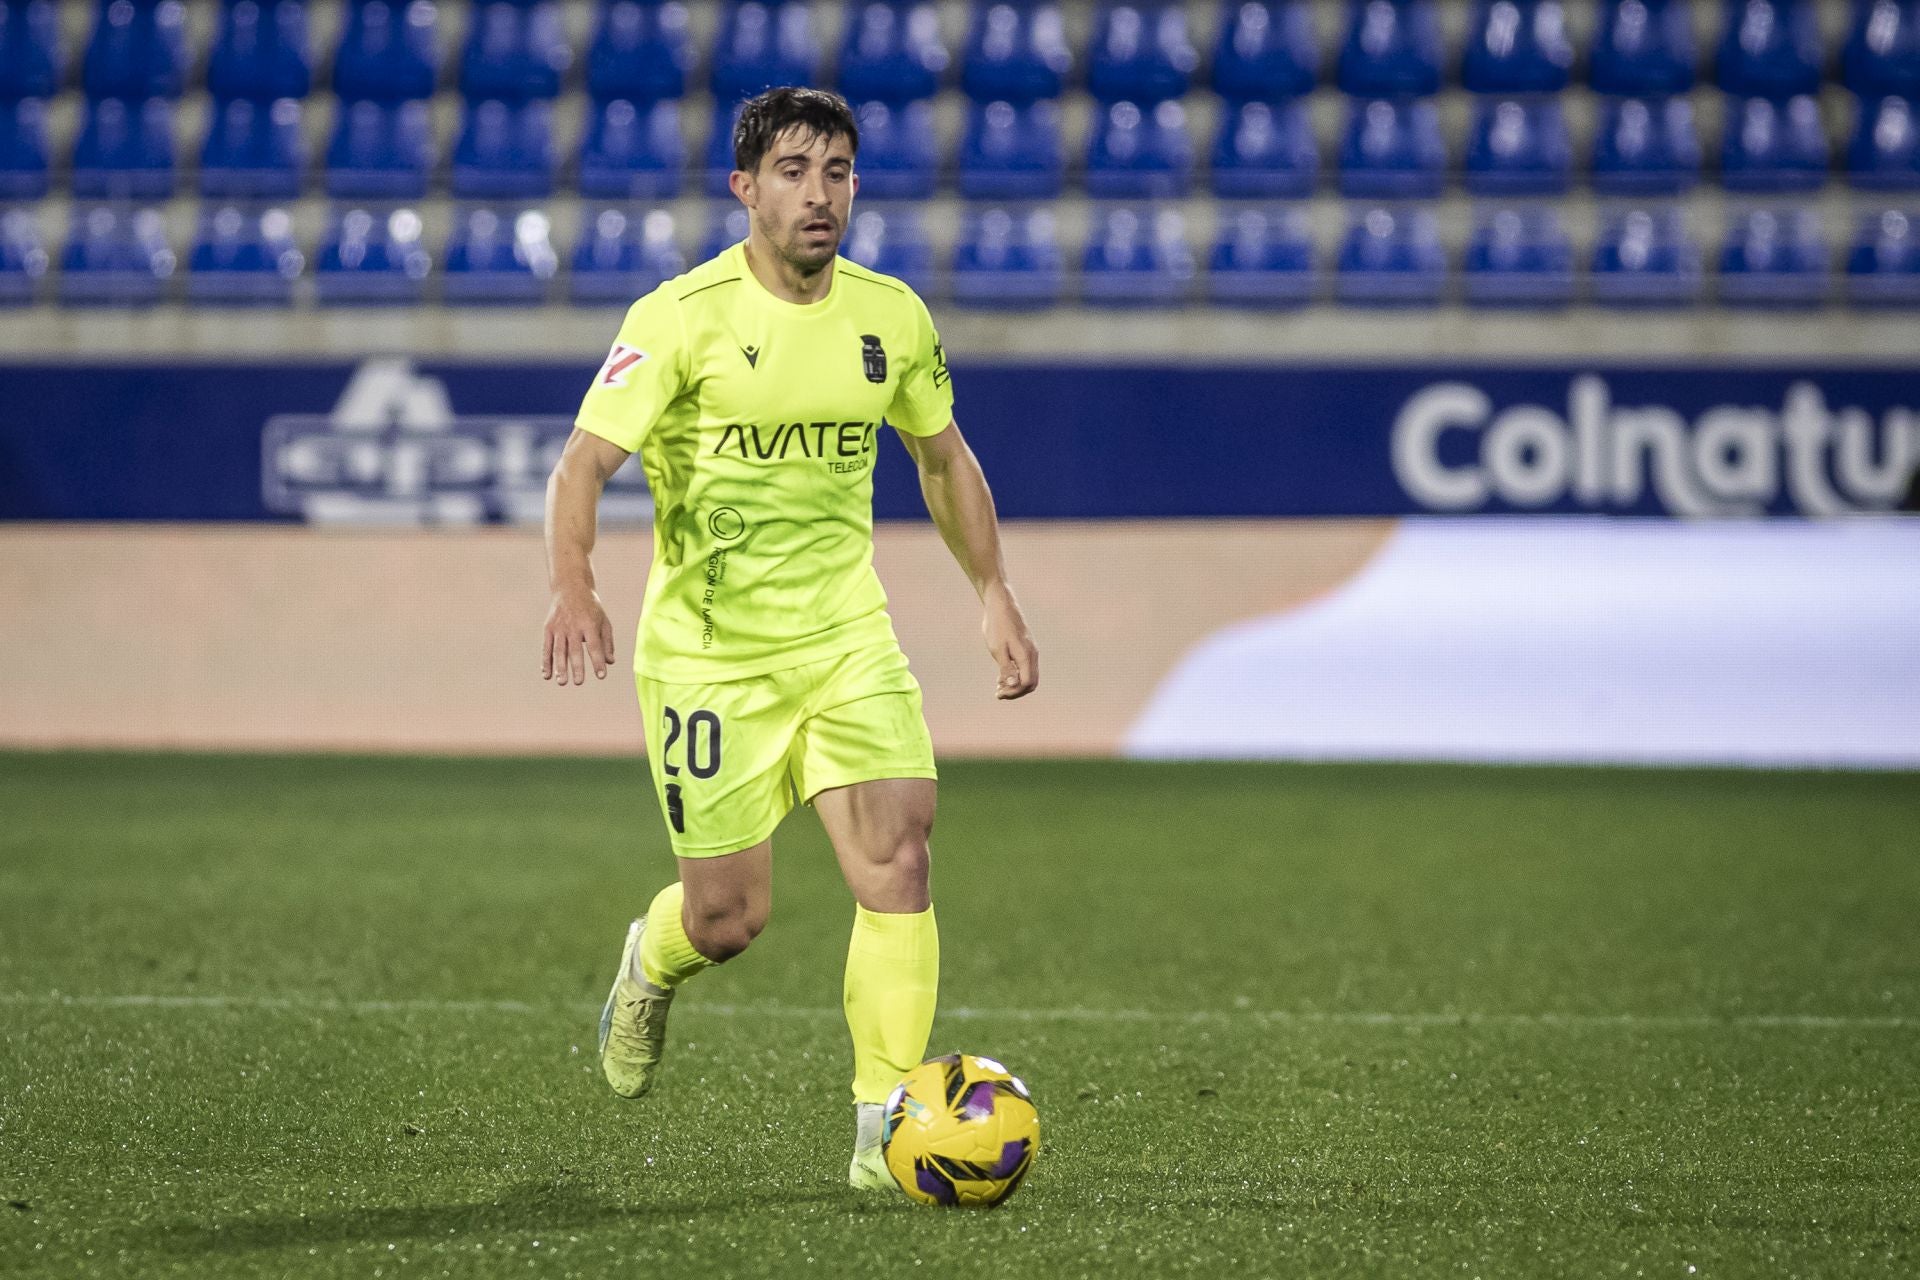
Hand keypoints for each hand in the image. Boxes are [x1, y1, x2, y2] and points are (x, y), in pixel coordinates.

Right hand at [542, 587, 616, 685]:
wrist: (570, 588)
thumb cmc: (591, 608)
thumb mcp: (603, 621)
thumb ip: (607, 642)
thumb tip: (610, 662)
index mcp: (589, 624)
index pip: (594, 646)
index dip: (598, 661)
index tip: (601, 675)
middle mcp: (573, 626)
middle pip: (575, 649)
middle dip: (577, 667)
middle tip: (579, 682)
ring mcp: (559, 627)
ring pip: (559, 650)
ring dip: (560, 667)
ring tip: (562, 682)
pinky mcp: (548, 628)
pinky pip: (546, 647)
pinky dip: (545, 661)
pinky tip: (547, 675)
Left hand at [983, 582, 1037, 699]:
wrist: (1001, 604)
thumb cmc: (997, 625)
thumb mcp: (997, 649)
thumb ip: (1006, 668)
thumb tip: (1013, 684)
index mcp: (1026, 655)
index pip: (1026, 683)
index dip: (1014, 692)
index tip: (998, 693)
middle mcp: (1032, 654)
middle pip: (1031, 683)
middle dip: (1016, 691)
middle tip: (999, 693)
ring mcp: (1031, 651)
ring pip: (1030, 676)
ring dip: (1016, 685)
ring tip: (998, 686)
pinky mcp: (1026, 647)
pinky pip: (1026, 668)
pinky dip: (1017, 676)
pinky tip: (1002, 676)